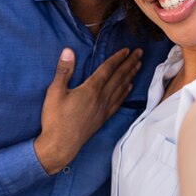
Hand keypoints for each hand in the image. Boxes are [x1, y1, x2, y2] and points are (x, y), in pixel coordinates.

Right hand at [34, 47, 141, 173]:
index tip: (127, 50)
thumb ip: (63, 71)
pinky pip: (118, 102)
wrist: (60, 145)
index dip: (118, 58)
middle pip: (118, 77)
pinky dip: (125, 93)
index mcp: (90, 89)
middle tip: (140, 53)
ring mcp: (103, 109)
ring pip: (121, 89)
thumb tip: (68, 51)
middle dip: (129, 63)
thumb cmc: (55, 119)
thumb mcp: (54, 92)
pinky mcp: (102, 118)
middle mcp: (101, 98)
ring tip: (138, 66)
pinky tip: (129, 88)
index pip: (107, 69)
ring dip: (130, 76)